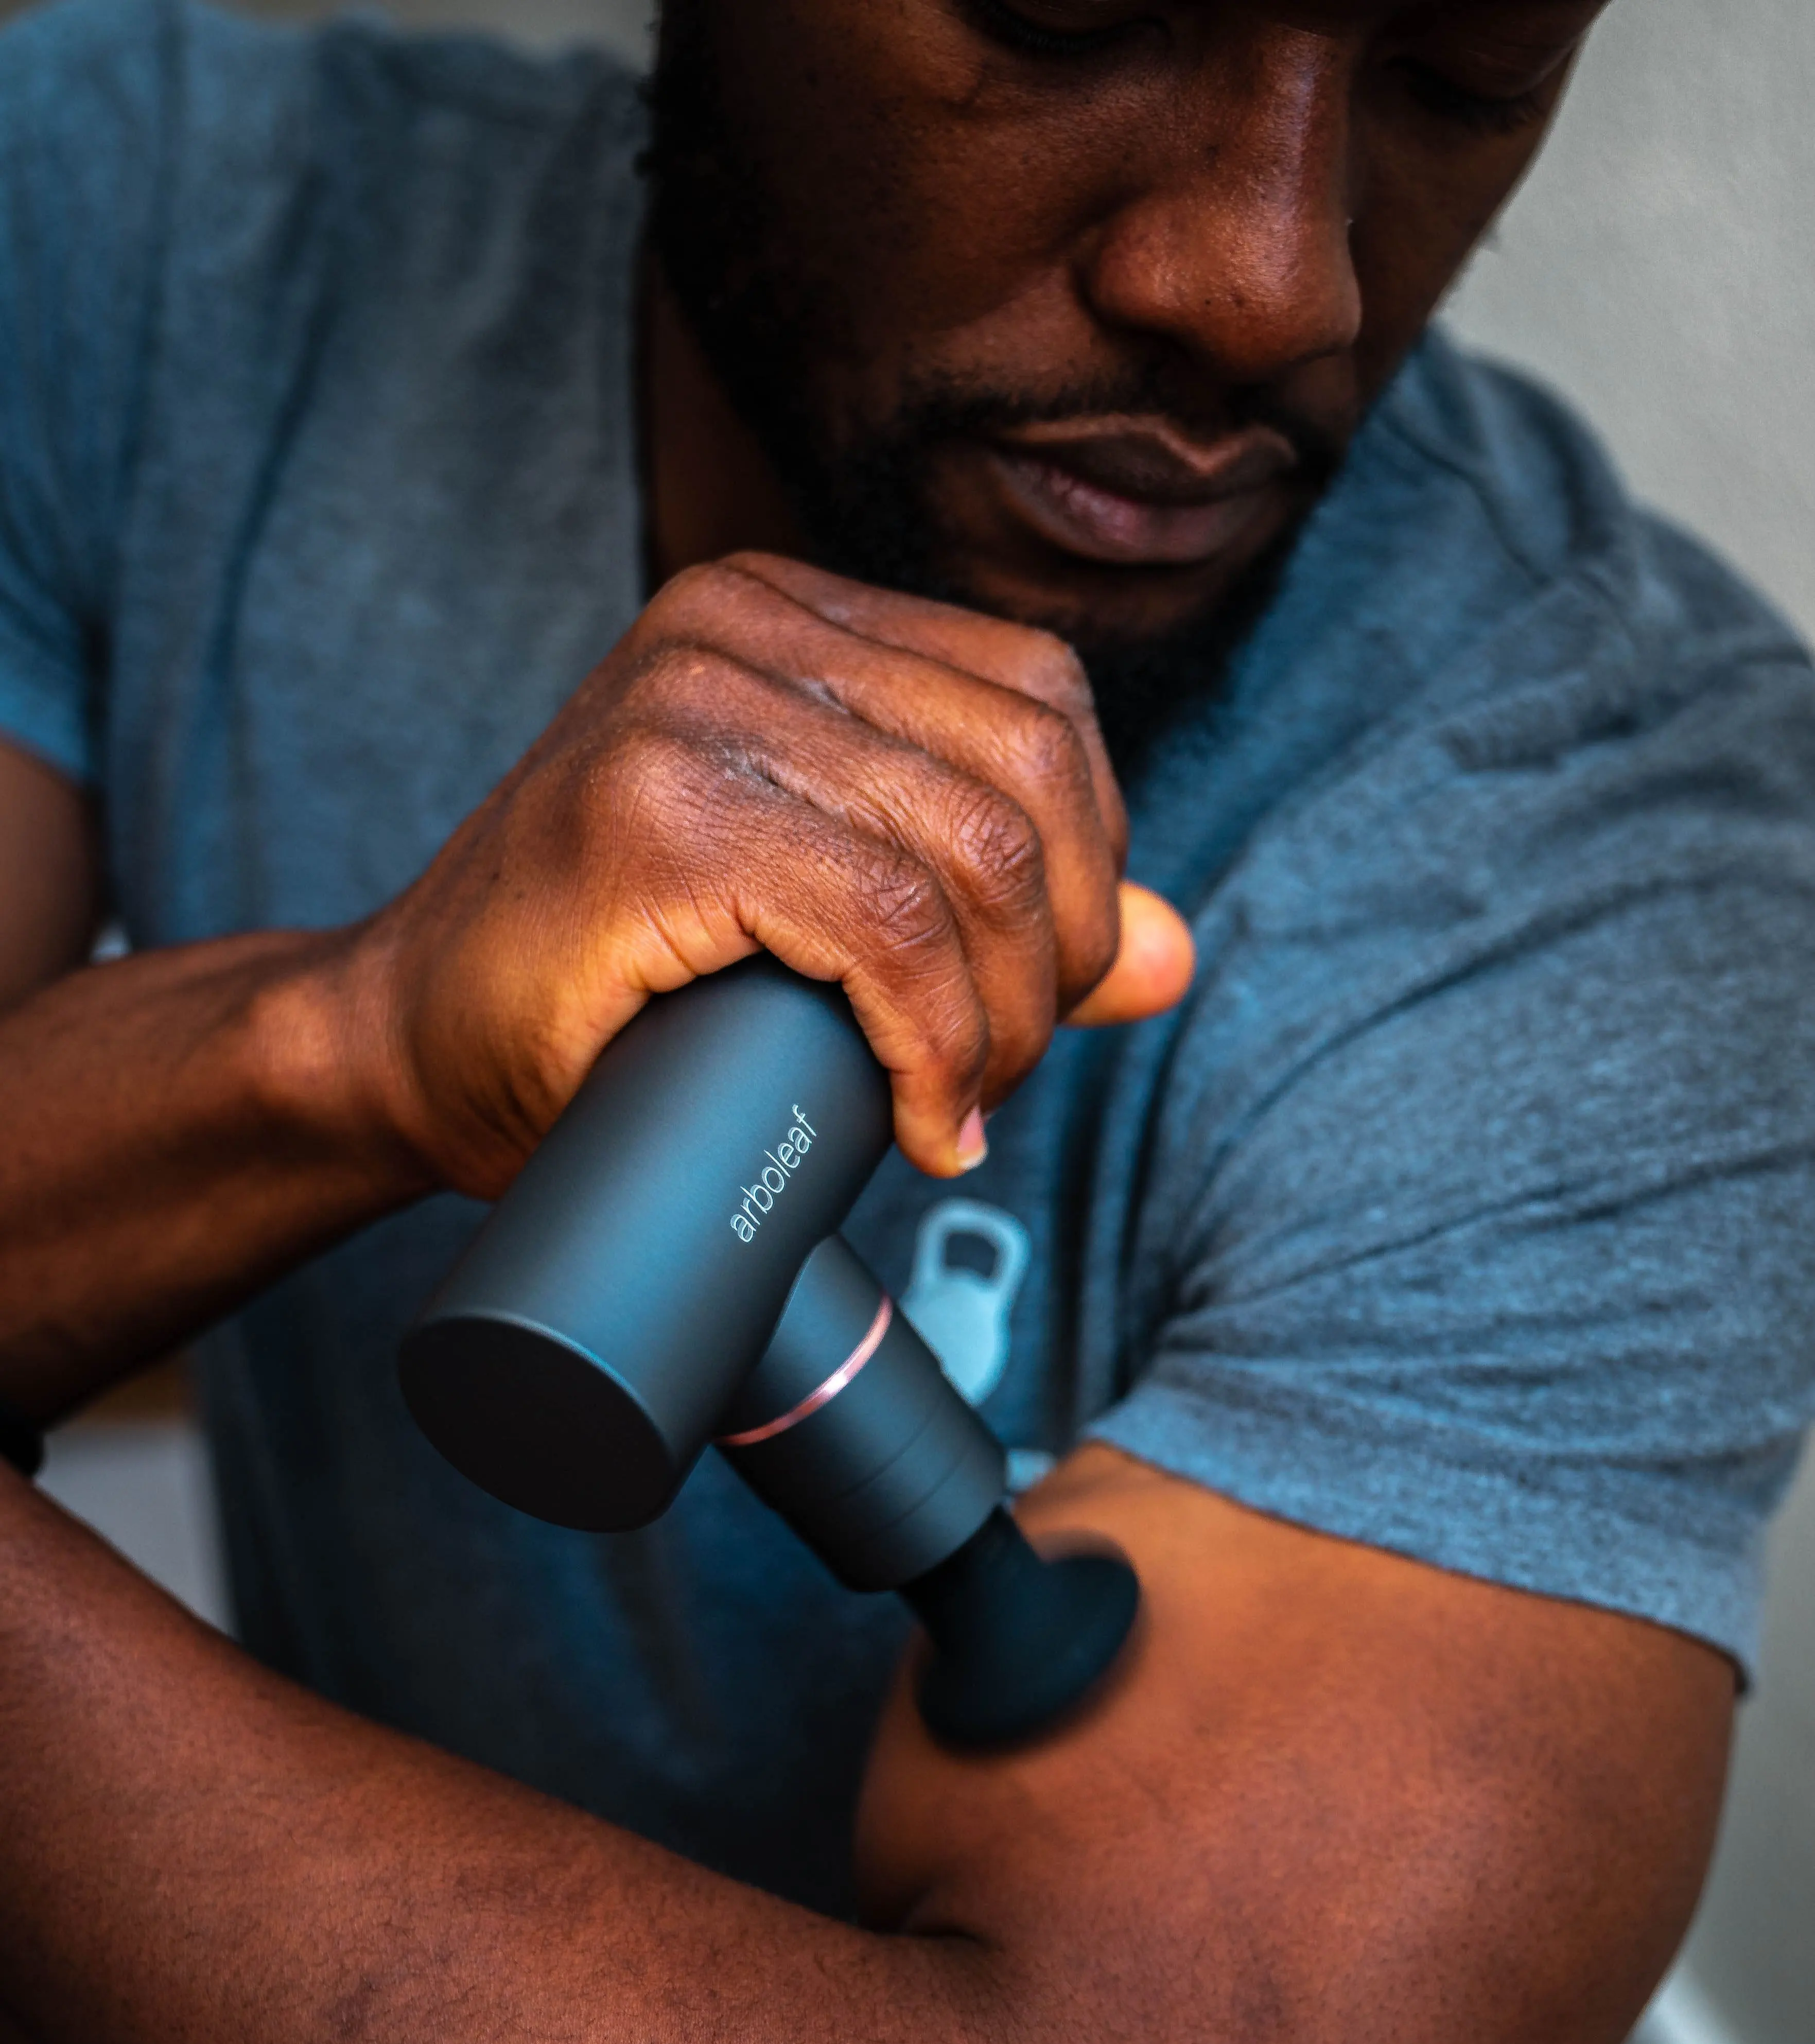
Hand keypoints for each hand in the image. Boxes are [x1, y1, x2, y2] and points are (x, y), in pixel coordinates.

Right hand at [350, 553, 1193, 1194]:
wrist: (405, 1047)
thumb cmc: (604, 994)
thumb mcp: (818, 925)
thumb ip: (988, 917)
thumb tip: (1176, 951)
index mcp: (784, 613)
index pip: (1039, 703)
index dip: (1082, 870)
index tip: (1028, 1002)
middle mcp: (740, 622)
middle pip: (1024, 773)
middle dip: (1056, 958)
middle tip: (990, 1075)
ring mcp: (689, 703)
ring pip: (969, 851)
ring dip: (1002, 1016)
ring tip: (948, 1102)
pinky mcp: (655, 811)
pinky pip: (886, 925)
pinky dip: (935, 1042)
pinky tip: (915, 1115)